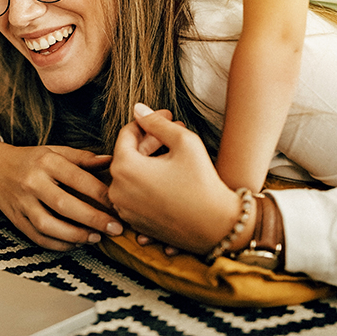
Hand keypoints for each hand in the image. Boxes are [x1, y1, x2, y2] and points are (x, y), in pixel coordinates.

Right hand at [0, 139, 122, 250]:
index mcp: (46, 161)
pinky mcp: (17, 220)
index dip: (100, 193)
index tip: (118, 205)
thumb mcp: (55, 151)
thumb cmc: (31, 160)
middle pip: (64, 204)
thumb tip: (110, 161)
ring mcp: (22, 203)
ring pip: (49, 225)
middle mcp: (32, 182)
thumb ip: (83, 158)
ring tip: (96, 238)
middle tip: (115, 228)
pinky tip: (76, 243)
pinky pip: (38, 237)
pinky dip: (58, 244)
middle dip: (92, 219)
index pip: (77, 178)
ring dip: (75, 235)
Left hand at [109, 108, 242, 253]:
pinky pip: (136, 194)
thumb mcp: (184, 141)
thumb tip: (137, 109)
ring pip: (132, 175)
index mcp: (124, 168)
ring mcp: (124, 209)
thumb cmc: (203, 183)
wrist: (218, 227)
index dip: (149, 122)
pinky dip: (148, 182)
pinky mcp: (135, 223)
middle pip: (128, 155)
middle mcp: (117, 191)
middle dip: (151, 140)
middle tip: (176, 130)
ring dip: (149, 161)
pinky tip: (170, 176)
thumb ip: (156, 122)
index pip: (127, 134)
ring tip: (175, 153)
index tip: (168, 117)